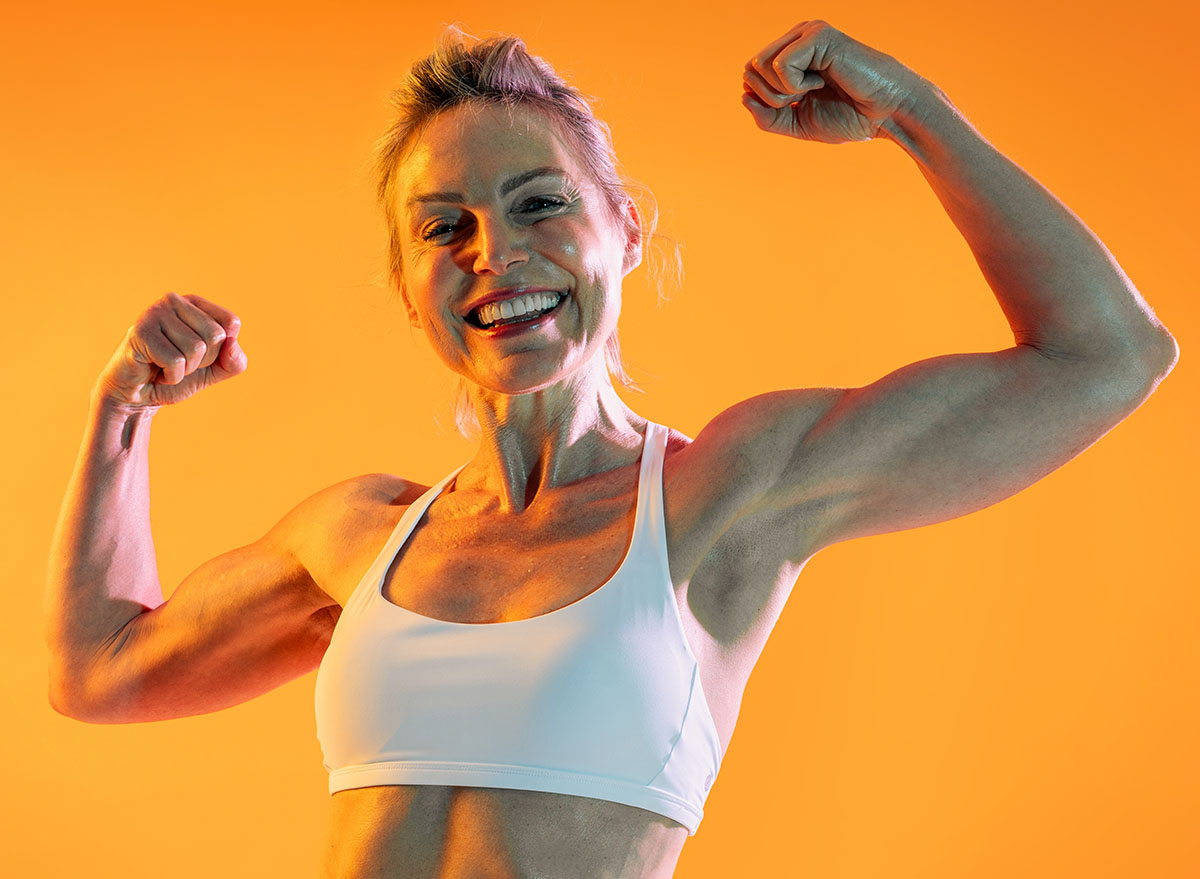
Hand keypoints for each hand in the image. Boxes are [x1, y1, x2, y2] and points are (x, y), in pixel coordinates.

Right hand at [93, 292, 246, 410]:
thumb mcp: (215, 370)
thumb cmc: (176, 376)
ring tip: (165, 366)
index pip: (231, 323)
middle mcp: (173, 300)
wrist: (138, 396)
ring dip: (185, 370)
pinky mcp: (140, 332)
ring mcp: (154, 313)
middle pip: (216, 336)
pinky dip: (171, 376)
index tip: (198, 355)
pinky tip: (155, 371)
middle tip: (179, 362)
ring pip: (196, 349)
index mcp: (194, 303)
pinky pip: (176, 361)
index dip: (221, 349)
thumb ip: (235, 361)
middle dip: (202, 361)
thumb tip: (231, 344)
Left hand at [741, 20, 931, 143]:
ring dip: (783, 92)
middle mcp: (796, 38)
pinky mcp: (818, 35)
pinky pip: (781, 65)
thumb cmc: (849, 117)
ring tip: (816, 88)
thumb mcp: (798, 123)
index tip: (800, 105)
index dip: (766, 103)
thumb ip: (767, 117)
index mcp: (789, 54)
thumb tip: (742, 95)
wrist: (887, 114)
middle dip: (771, 98)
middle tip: (807, 97)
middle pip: (749, 70)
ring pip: (759, 66)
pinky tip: (823, 80)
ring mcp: (806, 33)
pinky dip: (797, 85)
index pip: (749, 76)